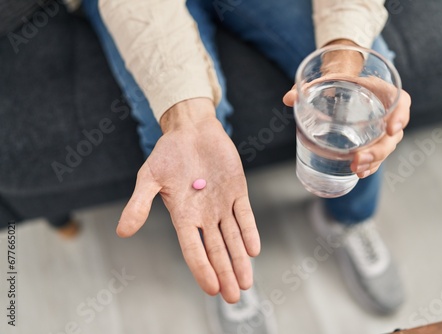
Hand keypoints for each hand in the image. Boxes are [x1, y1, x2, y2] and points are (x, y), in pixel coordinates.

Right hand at [117, 98, 259, 302]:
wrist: (191, 131)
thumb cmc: (168, 155)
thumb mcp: (148, 178)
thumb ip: (139, 204)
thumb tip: (123, 232)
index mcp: (183, 215)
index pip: (192, 248)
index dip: (202, 268)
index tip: (212, 288)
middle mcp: (204, 215)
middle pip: (216, 250)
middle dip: (225, 272)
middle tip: (234, 296)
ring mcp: (222, 204)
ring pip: (233, 237)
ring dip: (240, 259)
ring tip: (246, 282)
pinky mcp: (237, 191)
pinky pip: (244, 215)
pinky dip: (249, 231)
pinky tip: (253, 249)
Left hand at [283, 40, 410, 177]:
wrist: (343, 86)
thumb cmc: (340, 81)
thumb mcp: (328, 80)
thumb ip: (309, 87)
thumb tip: (289, 98)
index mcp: (383, 91)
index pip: (402, 101)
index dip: (401, 115)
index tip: (392, 129)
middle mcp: (387, 112)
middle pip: (393, 134)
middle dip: (378, 150)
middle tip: (358, 159)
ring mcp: (381, 129)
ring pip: (385, 148)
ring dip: (373, 161)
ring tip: (357, 169)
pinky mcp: (373, 141)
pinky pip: (376, 156)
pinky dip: (369, 166)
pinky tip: (359, 173)